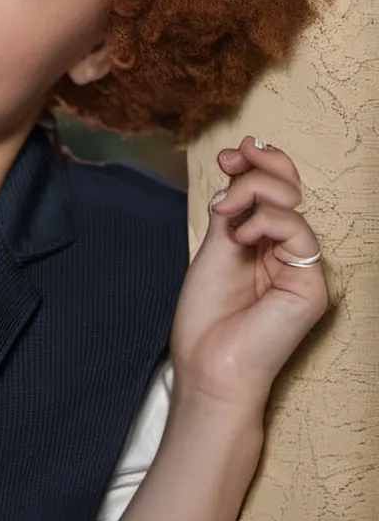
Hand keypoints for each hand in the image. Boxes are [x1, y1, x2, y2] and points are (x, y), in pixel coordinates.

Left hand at [169, 136, 329, 411]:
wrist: (209, 365)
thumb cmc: (207, 318)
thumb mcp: (215, 248)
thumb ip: (232, 210)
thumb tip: (240, 164)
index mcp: (267, 244)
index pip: (277, 192)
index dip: (258, 165)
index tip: (228, 155)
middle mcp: (290, 252)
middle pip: (290, 189)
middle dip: (260, 166)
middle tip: (231, 161)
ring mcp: (303, 267)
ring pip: (292, 203)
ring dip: (253, 193)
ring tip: (225, 214)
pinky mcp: (313, 283)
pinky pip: (298, 230)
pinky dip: (265, 222)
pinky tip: (242, 238)